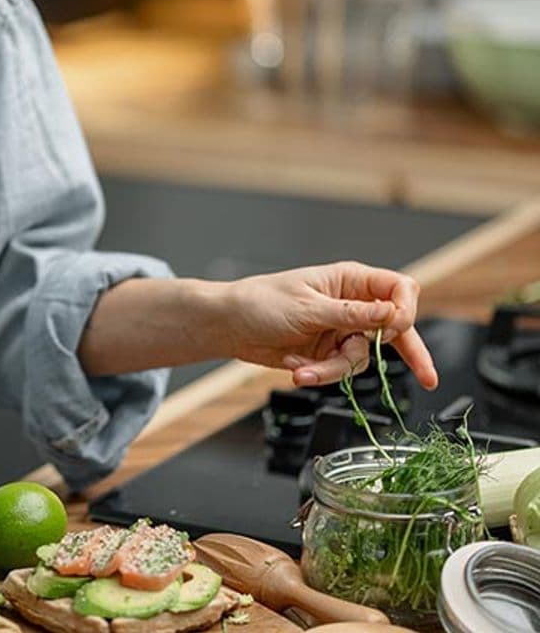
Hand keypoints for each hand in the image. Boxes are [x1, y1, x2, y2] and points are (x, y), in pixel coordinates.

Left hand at [222, 262, 437, 389]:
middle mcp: (351, 305)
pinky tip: (297, 370)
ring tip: (303, 370)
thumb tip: (391, 314)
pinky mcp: (329, 353)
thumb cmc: (261, 302)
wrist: (229, 326)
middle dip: (406, 352)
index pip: (398, 288)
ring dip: (333, 368)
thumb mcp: (308, 308)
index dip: (405, 307)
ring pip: (362, 357)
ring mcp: (341, 331)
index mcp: (349, 280)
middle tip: (427, 376)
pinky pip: (339, 371)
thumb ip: (351, 315)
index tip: (397, 326)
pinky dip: (319, 374)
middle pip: (395, 328)